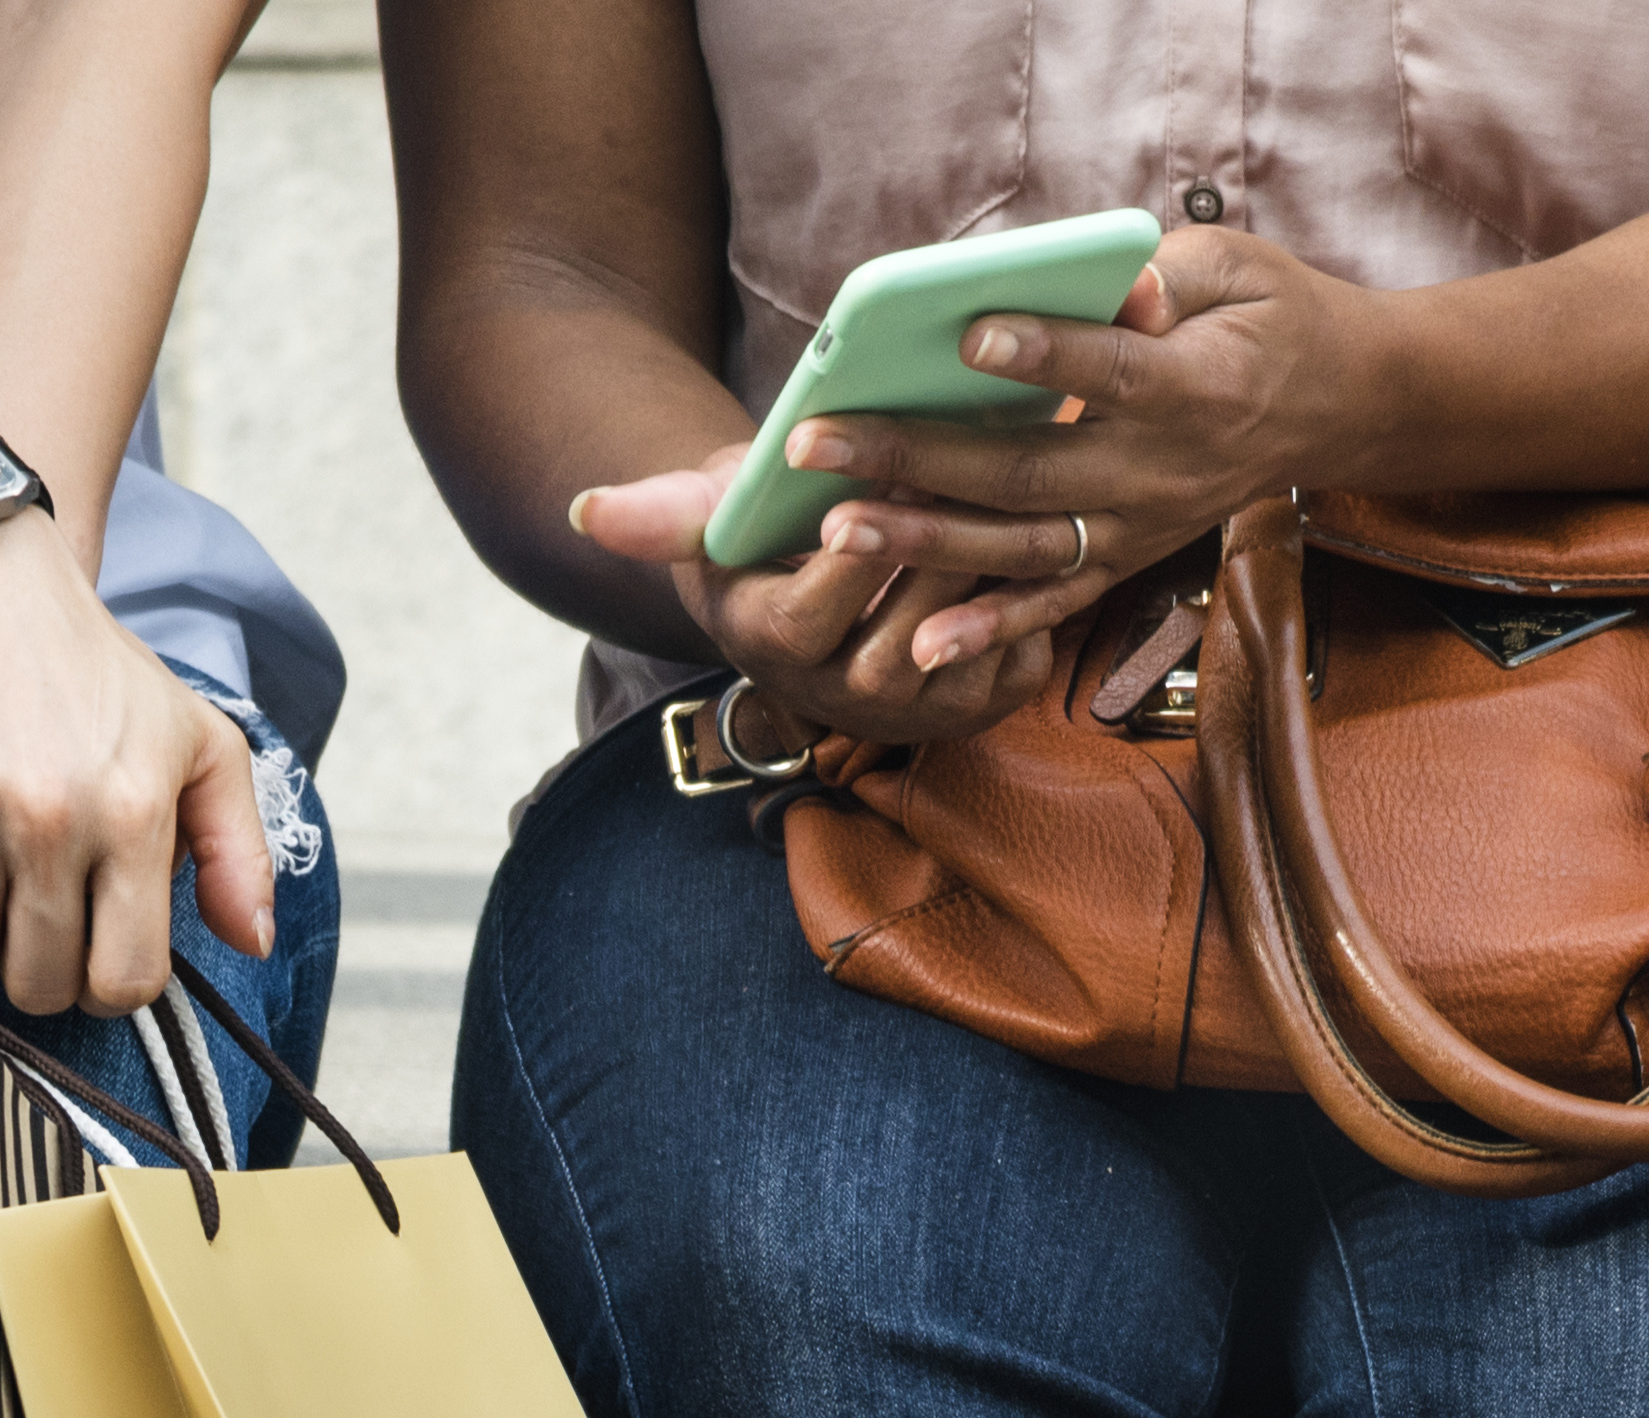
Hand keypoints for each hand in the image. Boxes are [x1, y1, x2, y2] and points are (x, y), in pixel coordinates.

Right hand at [0, 530, 267, 1025]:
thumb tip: (253, 944)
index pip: (124, 981)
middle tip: (33, 927)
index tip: (94, 951)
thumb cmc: (100, 675)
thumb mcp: (202, 745)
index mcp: (134, 813)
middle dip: (39, 975)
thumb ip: (240, 852)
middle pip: (39, 984)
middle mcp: (52, 816)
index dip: (108, 985)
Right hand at [560, 458, 1077, 745]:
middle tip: (982, 480)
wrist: (817, 588)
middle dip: (942, 557)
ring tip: (1031, 487)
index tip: (871, 495)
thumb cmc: (759, 535)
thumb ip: (659, 513)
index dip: (850, 558)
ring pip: (971, 644)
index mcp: (776, 648)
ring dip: (1004, 570)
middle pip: (906, 632)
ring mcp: (922, 707)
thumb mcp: (709, 518)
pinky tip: (1060, 518)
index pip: (816, 612)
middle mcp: (847, 696)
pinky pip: (1022, 656)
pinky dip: (1043, 596)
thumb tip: (588, 510)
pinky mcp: (984, 696)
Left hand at [807, 227, 1363, 675]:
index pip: (1112, 372)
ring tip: (838, 530)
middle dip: (916, 454)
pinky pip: (1051, 607)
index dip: (1044, 355)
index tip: (967, 333)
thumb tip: (1107, 283)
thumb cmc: (1267, 316)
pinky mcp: (1127, 560)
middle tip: (817, 440)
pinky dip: (988, 633)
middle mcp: (1162, 472)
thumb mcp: (1234, 269)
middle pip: (1029, 468)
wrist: (1336, 404)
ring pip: (1021, 545)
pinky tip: (919, 648)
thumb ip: (1163, 279)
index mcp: (1197, 386)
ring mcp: (1140, 527)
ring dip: (924, 545)